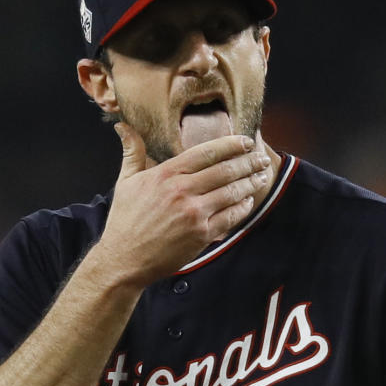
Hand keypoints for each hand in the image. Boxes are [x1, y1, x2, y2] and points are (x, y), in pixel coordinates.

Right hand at [95, 122, 272, 287]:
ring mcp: (194, 213)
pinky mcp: (202, 235)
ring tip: (261, 176)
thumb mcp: (126, 182)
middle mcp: (182, 191)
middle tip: (262, 157)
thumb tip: (124, 126)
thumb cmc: (125, 220)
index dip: (231, 144)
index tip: (246, 141)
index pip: (207, 152)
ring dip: (251, 183)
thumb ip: (133, 152)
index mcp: (166, 174)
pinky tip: (248, 201)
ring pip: (232, 192)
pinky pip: (230, 217)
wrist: (125, 259)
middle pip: (225, 170)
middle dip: (248, 162)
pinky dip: (243, 207)